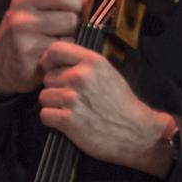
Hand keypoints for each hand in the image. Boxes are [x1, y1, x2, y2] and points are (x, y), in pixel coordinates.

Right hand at [0, 0, 83, 94]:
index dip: (76, 2)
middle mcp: (21, 18)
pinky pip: (63, 56)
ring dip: (71, 44)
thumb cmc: (23, 36)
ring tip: (58, 46)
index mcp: (23, 1)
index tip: (79, 11)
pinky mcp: (31, 60)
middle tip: (66, 34)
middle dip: (76, 27)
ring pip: (71, 38)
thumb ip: (59, 1)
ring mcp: (24, 40)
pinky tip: (53, 59)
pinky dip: (63, 58)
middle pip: (71, 18)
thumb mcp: (34, 12)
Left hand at [38, 41, 173, 177]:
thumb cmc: (122, 104)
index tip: (53, 69)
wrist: (137, 131)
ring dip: (54, 105)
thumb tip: (60, 63)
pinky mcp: (67, 119)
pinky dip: (54, 120)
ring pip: (44, 97)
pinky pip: (45, 115)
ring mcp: (72, 98)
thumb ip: (85, 65)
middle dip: (56, 88)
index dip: (49, 61)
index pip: (54, 50)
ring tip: (74, 110)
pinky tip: (70, 122)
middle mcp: (80, 76)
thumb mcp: (108, 73)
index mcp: (92, 61)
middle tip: (75, 98)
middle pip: (48, 77)